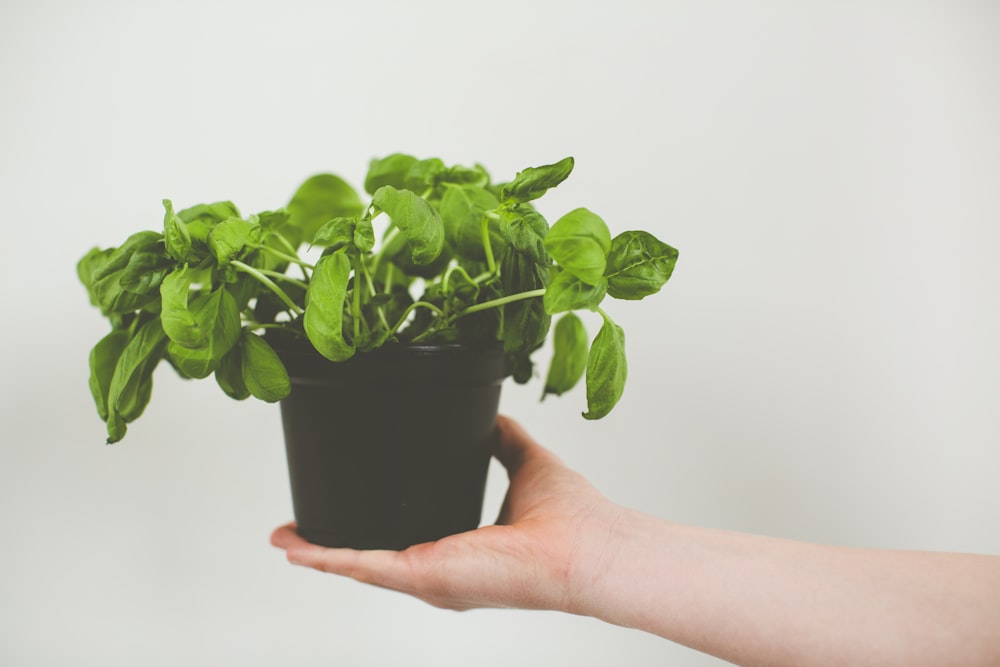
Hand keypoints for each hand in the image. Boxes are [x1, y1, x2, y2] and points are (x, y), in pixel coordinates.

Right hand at [270, 415, 620, 611]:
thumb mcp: (525, 463)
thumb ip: (504, 439)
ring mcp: (430, 578)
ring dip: (318, 552)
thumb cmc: (572, 518)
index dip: (368, 529)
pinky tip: (300, 548)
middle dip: (329, 547)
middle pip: (370, 558)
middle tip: (293, 533)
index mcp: (458, 549)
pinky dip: (329, 557)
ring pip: (358, 565)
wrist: (588, 545)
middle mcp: (440, 571)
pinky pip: (364, 566)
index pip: (402, 541)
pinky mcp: (426, 575)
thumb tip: (492, 414)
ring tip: (284, 540)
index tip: (339, 510)